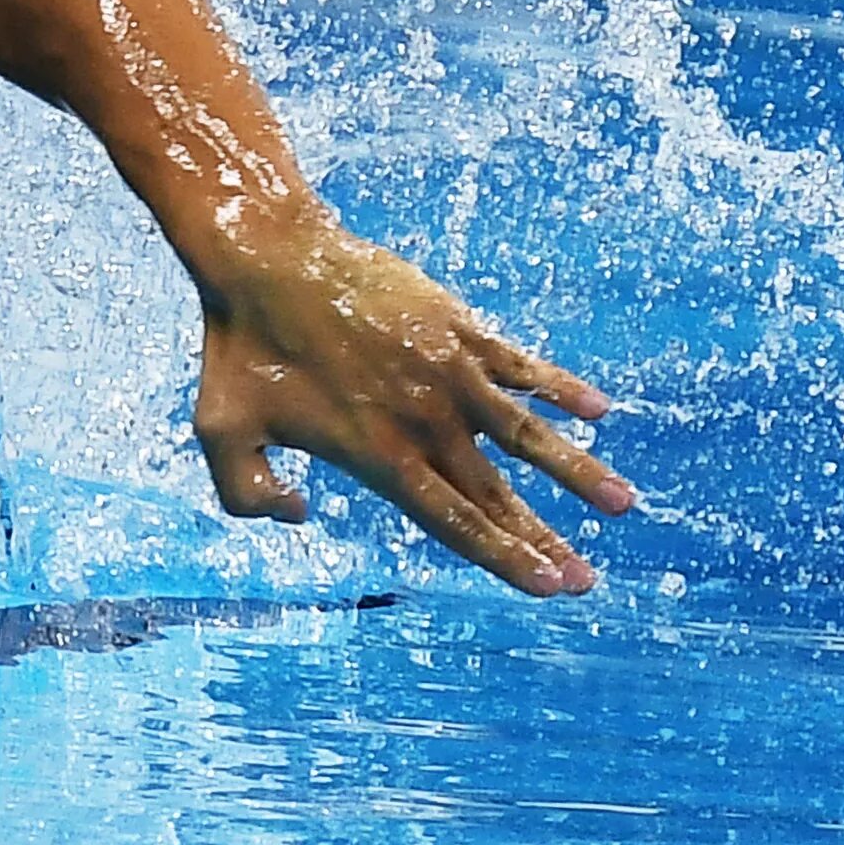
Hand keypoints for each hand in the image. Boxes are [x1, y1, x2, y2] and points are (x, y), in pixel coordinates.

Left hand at [190, 221, 634, 594]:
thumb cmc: (238, 349)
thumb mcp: (219, 434)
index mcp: (379, 456)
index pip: (455, 523)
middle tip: (587, 580)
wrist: (267, 257)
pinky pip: (523, 365)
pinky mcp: (458, 327)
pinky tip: (598, 411)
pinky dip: (562, 388)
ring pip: (529, 435)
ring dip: (578, 472)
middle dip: (545, 540)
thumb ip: (249, 495)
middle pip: (497, 495)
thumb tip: (304, 516)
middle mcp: (426, 421)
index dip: (504, 557)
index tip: (551, 587)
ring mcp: (449, 372)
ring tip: (624, 504)